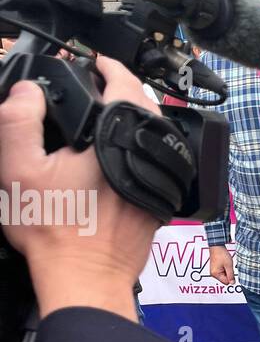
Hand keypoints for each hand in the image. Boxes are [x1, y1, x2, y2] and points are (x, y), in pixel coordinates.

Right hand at [0, 57, 161, 319]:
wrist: (85, 278)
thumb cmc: (54, 231)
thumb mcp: (18, 170)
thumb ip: (19, 121)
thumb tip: (29, 89)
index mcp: (114, 138)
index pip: (123, 84)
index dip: (108, 68)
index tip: (96, 63)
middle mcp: (144, 153)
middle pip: (144, 107)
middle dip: (124, 91)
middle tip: (101, 86)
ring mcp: (158, 178)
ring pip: (154, 134)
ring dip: (134, 119)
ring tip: (107, 117)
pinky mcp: (160, 200)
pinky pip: (156, 161)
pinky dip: (140, 148)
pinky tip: (117, 155)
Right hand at [209, 245, 235, 284]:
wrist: (217, 247)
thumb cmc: (221, 254)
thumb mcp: (229, 265)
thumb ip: (231, 275)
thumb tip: (232, 283)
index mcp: (215, 274)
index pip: (226, 282)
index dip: (231, 278)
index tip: (232, 271)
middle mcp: (213, 274)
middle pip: (224, 280)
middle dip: (228, 274)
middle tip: (228, 266)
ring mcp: (213, 272)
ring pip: (224, 276)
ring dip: (227, 271)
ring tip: (226, 264)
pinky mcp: (214, 269)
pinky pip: (222, 273)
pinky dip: (225, 269)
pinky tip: (224, 264)